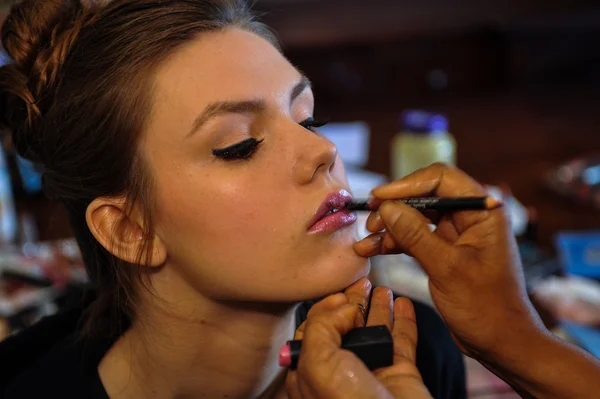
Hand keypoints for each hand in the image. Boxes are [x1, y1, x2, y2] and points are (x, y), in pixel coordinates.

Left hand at [285, 279, 431, 398]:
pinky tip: (403, 304)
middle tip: (361, 280)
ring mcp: (372, 373)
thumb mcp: (318, 362)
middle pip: (346, 326)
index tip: (339, 293)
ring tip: (382, 287)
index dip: (326, 308)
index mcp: (312, 373)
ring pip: (375, 331)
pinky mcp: (400, 376)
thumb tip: (346, 308)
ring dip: (379, 307)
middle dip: (353, 302)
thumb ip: (322, 326)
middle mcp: (340, 372)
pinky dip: (404, 321)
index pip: (314, 330)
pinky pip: (403, 342)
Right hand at [354, 164, 542, 358]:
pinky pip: (414, 237)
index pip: (441, 178)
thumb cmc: (486, 307)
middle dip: (394, 208)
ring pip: (415, 217)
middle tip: (369, 221)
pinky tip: (371, 250)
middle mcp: (470, 216)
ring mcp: (456, 233)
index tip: (378, 197)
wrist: (500, 343)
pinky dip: (394, 242)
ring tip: (366, 240)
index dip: (407, 184)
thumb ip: (415, 235)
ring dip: (390, 227)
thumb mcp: (447, 268)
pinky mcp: (444, 251)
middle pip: (424, 196)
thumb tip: (386, 207)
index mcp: (482, 211)